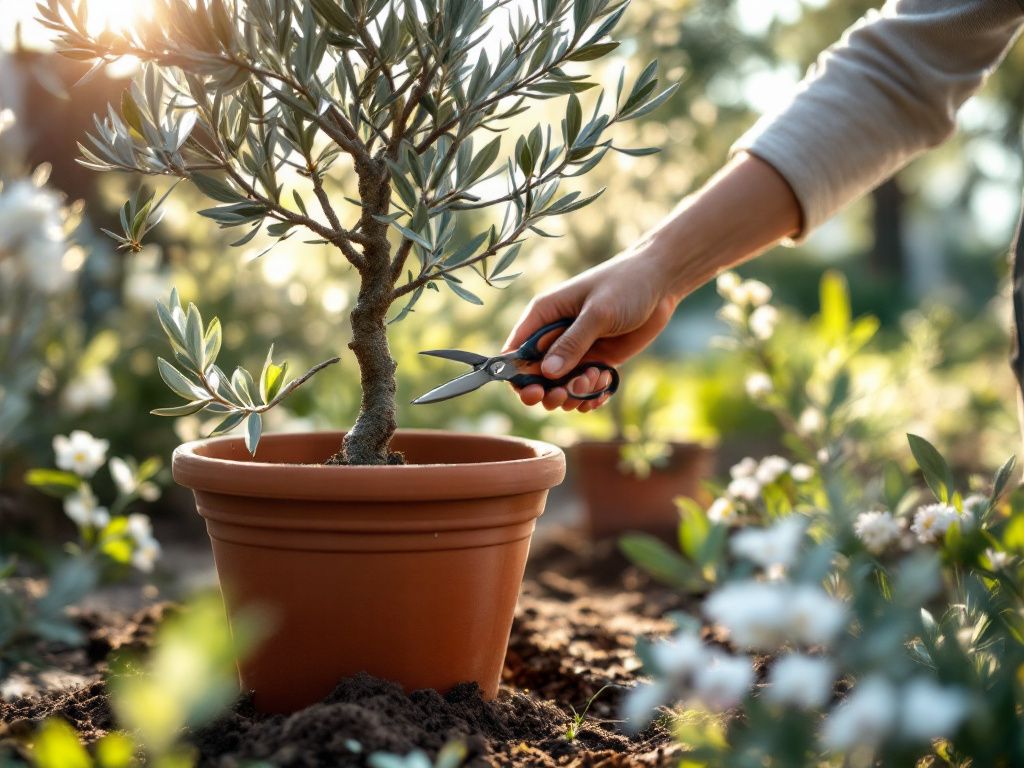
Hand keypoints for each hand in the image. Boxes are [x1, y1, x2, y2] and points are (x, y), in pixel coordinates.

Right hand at [504, 153, 802, 412]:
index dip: (517, 377)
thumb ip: (573, 343)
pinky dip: (592, 394)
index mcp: (544, 315)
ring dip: (574, 394)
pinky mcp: (597, 360)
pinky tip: (603, 386)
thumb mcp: (598, 313)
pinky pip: (585, 387)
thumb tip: (545, 373)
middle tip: (565, 395)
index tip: (533, 393)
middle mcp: (555, 335)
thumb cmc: (625, 285)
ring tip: (594, 380)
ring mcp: (576, 350)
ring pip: (561, 386)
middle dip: (548, 392)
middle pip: (535, 377)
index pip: (515, 352)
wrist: (661, 282)